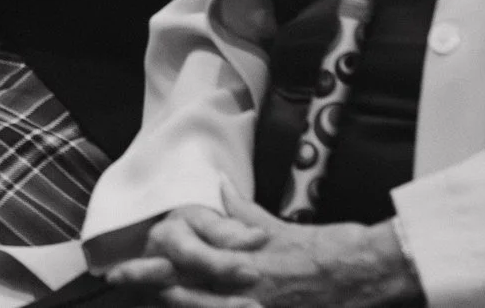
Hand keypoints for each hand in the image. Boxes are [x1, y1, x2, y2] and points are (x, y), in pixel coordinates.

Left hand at [104, 188, 420, 307]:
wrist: (367, 273)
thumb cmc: (328, 248)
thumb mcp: (280, 228)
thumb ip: (244, 214)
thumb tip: (222, 189)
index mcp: (243, 256)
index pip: (187, 253)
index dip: (154, 258)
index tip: (126, 262)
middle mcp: (244, 285)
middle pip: (182, 288)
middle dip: (148, 284)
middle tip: (117, 280)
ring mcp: (256, 307)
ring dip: (174, 302)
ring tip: (148, 299)